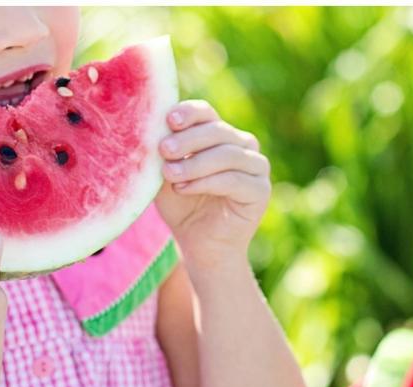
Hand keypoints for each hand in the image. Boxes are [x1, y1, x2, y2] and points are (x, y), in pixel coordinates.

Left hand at [155, 100, 270, 269]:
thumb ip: (164, 154)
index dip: (189, 113)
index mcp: (220, 135)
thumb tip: (152, 129)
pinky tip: (183, 188)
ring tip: (169, 174)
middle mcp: (242, 145)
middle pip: (217, 130)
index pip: (206, 114)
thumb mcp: (166, 176)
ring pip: (227, 154)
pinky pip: (234, 179)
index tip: (168, 120)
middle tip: (163, 149)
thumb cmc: (182, 207)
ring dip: (195, 163)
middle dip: (188, 139)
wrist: (200, 246)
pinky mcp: (261, 190)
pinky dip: (206, 182)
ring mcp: (256, 167)